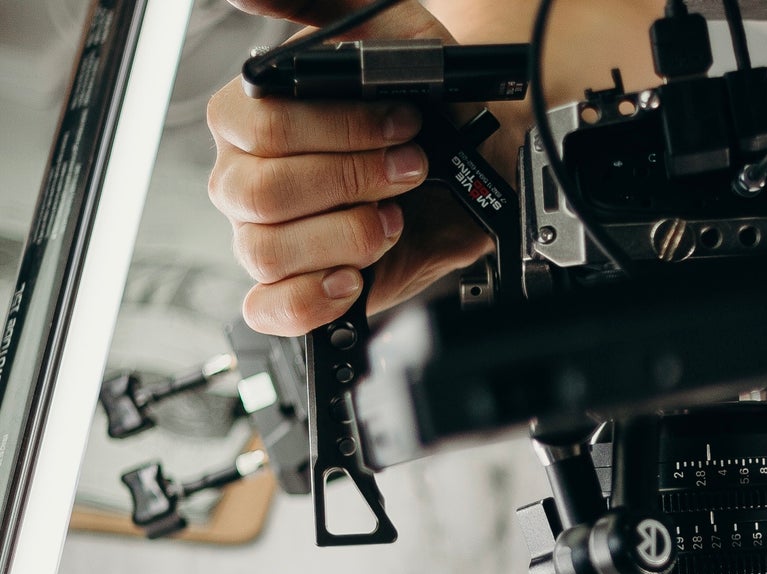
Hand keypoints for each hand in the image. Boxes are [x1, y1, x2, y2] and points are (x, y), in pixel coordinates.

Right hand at [207, 0, 490, 335]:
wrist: (478, 167)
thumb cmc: (428, 104)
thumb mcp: (386, 34)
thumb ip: (317, 3)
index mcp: (251, 119)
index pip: (258, 127)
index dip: (338, 132)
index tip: (402, 126)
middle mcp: (248, 179)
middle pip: (259, 194)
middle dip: (350, 182)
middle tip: (410, 171)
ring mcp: (267, 238)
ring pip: (265, 251)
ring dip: (344, 237)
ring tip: (393, 220)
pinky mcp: (296, 290)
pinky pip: (269, 309)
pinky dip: (309, 300)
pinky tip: (352, 279)